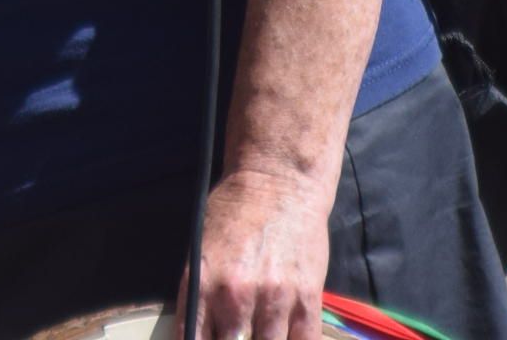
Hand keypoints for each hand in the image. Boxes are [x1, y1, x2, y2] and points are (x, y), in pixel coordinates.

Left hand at [184, 168, 330, 339]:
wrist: (279, 181)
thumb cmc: (234, 211)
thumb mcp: (200, 248)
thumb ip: (198, 295)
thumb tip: (198, 335)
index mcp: (203, 282)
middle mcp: (237, 295)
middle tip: (236, 334)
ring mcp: (275, 298)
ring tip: (259, 332)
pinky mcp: (308, 298)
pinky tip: (285, 336)